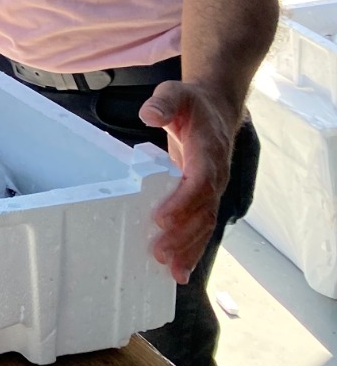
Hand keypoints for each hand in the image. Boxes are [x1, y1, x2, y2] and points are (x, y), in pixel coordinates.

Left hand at [139, 81, 237, 282]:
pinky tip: (178, 272)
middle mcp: (215, 175)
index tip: (160, 218)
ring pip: (204, 225)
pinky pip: (201, 228)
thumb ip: (163, 103)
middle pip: (202, 211)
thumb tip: (149, 115)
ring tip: (168, 268)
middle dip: (182, 234)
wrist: (216, 111)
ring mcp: (212, 190)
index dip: (182, 202)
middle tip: (158, 252)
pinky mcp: (204, 198)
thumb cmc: (192, 104)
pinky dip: (191, 250)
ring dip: (187, 248)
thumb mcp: (175, 93)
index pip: (199, 182)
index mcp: (208, 152)